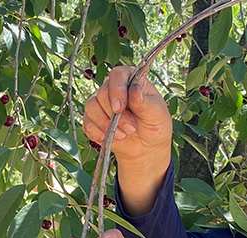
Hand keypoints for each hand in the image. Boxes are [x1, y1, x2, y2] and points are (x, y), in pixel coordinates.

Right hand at [83, 66, 171, 213]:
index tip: (123, 107)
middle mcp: (115, 88)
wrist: (146, 155)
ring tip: (124, 138)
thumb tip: (136, 89)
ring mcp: (102, 104)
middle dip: (114, 114)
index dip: (118, 89)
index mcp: (134, 80)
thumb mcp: (159, 120)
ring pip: (91, 107)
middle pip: (102, 91)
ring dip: (106, 126)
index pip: (119, 73)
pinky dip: (97, 134)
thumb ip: (148, 103)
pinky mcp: (92, 120)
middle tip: (129, 131)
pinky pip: (86, 124)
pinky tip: (109, 142)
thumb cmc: (156, 133)